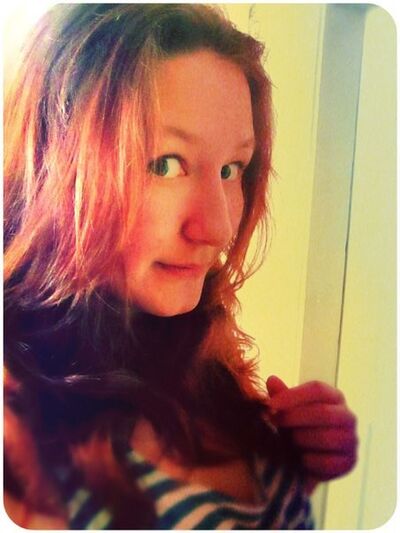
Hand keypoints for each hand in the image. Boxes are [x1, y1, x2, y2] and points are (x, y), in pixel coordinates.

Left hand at [266, 376, 357, 492]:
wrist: (306, 461)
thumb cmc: (296, 427)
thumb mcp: (286, 410)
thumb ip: (280, 396)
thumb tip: (272, 379)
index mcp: (333, 397)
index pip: (317, 389)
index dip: (293, 396)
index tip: (271, 404)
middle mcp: (347, 416)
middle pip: (324, 412)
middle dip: (295, 417)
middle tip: (276, 422)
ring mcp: (351, 439)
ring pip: (328, 438)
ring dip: (303, 439)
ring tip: (289, 441)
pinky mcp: (350, 462)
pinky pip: (331, 462)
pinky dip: (312, 461)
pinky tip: (300, 459)